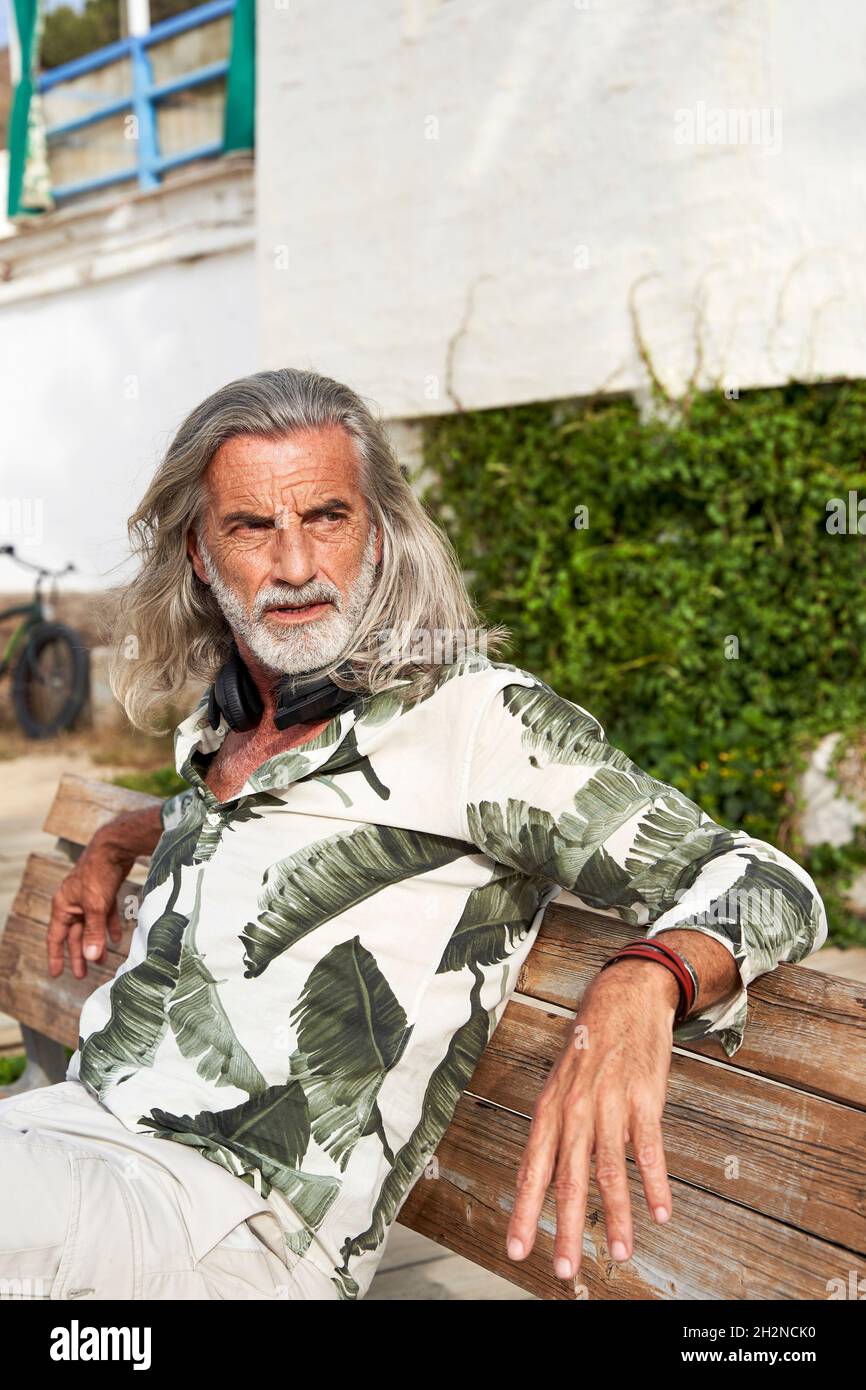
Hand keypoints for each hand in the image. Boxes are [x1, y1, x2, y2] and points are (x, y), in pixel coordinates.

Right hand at [47, 834, 128, 978]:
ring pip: (91, 926)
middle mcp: (73, 902)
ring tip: (102, 962)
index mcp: (63, 906)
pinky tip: (116, 939)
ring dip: (96, 943)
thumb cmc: (98, 874)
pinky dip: (109, 927)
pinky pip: (104, 915)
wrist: (114, 847)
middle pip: (74, 934)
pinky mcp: (103, 892)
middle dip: (78, 954)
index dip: (56, 956)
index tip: (57, 973)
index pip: (55, 936)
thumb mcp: (96, 907)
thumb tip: (92, 958)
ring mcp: (88, 897)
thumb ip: (94, 933)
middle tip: (82, 975)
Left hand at [506, 958, 678, 1286]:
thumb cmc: (590, 1043)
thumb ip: (554, 1130)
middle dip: (566, 1229)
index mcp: (551, 1107)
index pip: (533, 1167)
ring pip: (611, 1172)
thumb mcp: (560, 1083)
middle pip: (570, 1179)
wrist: (625, 996)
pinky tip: (660, 1211)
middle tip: (564, 1269)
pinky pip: (649, 1149)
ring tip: (621, 1254)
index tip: (518, 1248)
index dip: (525, 1210)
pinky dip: (655, 1183)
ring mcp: (610, 1103)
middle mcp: (576, 1108)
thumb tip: (540, 1178)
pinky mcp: (644, 1098)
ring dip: (618, 1217)